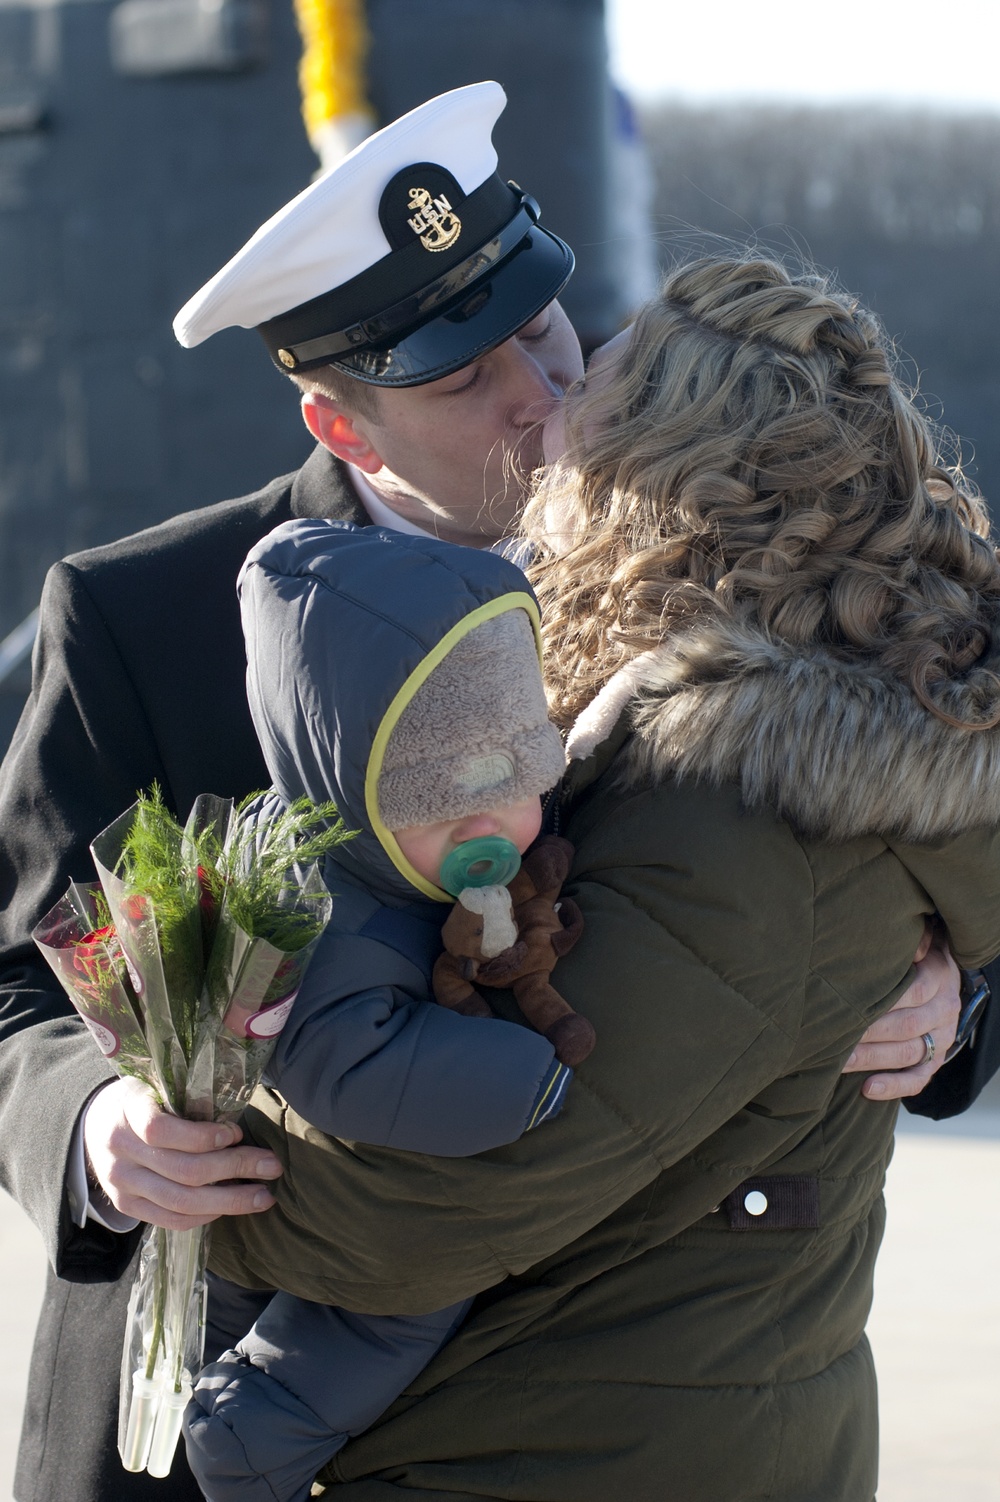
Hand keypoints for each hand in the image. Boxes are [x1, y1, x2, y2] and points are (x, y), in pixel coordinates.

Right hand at [84, 1077, 282, 1230]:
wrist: (94, 1126)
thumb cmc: (141, 1100)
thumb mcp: (156, 1086)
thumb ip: (186, 1101)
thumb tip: (238, 1123)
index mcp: (128, 1111)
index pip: (161, 1130)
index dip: (204, 1135)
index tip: (237, 1132)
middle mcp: (121, 1151)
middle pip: (183, 1170)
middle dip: (235, 1168)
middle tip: (272, 1166)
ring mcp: (122, 1184)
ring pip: (181, 1201)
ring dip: (230, 1200)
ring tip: (263, 1196)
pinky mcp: (127, 1206)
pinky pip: (171, 1220)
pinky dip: (206, 1215)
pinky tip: (231, 1206)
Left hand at [842, 939, 960, 1100]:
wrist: (943, 983)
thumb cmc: (914, 959)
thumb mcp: (919, 940)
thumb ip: (910, 939)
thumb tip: (900, 938)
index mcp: (939, 978)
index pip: (916, 990)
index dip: (884, 999)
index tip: (850, 1003)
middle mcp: (944, 1011)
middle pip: (908, 1025)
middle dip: (869, 1033)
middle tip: (833, 1036)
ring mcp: (942, 1039)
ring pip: (910, 1054)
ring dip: (873, 1059)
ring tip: (840, 1062)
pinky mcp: (936, 1062)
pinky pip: (919, 1080)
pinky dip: (894, 1087)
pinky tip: (867, 1089)